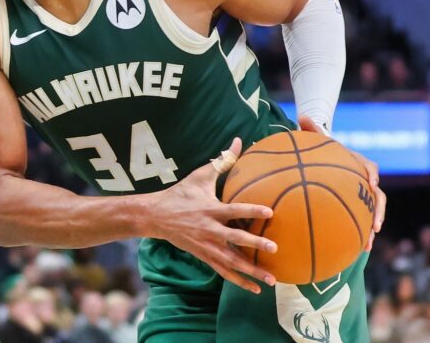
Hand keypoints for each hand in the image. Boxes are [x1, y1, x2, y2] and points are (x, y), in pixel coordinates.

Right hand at [149, 138, 277, 293]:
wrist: (156, 216)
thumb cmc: (181, 193)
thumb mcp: (199, 176)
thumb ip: (222, 160)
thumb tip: (239, 140)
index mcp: (210, 209)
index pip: (234, 210)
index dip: (251, 210)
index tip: (270, 212)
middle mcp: (210, 229)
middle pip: (235, 238)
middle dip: (254, 244)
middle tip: (274, 248)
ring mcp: (207, 245)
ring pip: (232, 261)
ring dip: (251, 271)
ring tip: (271, 279)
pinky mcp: (204, 256)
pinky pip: (224, 271)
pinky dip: (239, 281)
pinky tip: (256, 289)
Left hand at [298, 116, 384, 249]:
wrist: (322, 163)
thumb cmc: (318, 151)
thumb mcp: (313, 141)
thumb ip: (310, 130)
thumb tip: (302, 116)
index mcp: (357, 164)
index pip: (369, 168)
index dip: (371, 175)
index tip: (371, 182)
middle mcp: (363, 182)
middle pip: (378, 197)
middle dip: (378, 211)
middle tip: (376, 224)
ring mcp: (361, 197)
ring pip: (373, 214)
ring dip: (372, 228)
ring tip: (368, 245)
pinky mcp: (355, 209)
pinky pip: (360, 222)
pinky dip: (359, 235)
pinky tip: (355, 251)